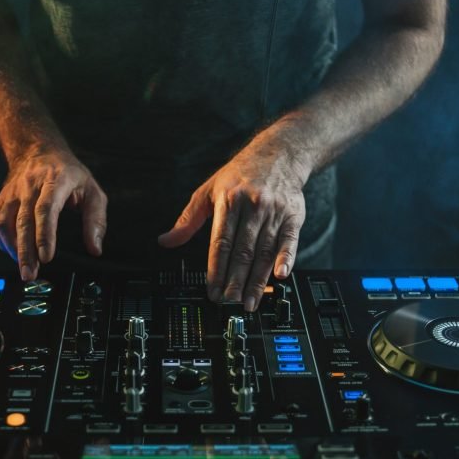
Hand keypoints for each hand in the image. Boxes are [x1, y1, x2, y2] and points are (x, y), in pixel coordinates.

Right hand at [0, 148, 107, 280]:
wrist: (37, 149)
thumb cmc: (67, 172)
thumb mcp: (92, 190)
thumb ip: (96, 220)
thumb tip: (95, 248)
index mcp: (55, 181)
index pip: (46, 209)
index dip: (45, 234)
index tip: (46, 256)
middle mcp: (30, 186)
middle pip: (24, 221)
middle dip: (26, 251)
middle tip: (30, 273)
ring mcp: (13, 193)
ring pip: (5, 223)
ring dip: (13, 249)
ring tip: (24, 268)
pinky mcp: (2, 200)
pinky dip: (3, 242)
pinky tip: (14, 254)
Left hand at [158, 133, 309, 310]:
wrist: (279, 154)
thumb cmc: (240, 175)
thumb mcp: (208, 191)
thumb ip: (188, 220)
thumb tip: (165, 240)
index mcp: (228, 202)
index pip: (220, 242)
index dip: (216, 269)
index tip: (212, 290)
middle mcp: (252, 207)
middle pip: (242, 251)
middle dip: (235, 281)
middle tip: (230, 303)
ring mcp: (274, 211)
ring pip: (264, 250)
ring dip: (257, 279)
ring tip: (249, 301)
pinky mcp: (293, 215)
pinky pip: (289, 239)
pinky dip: (286, 258)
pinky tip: (280, 275)